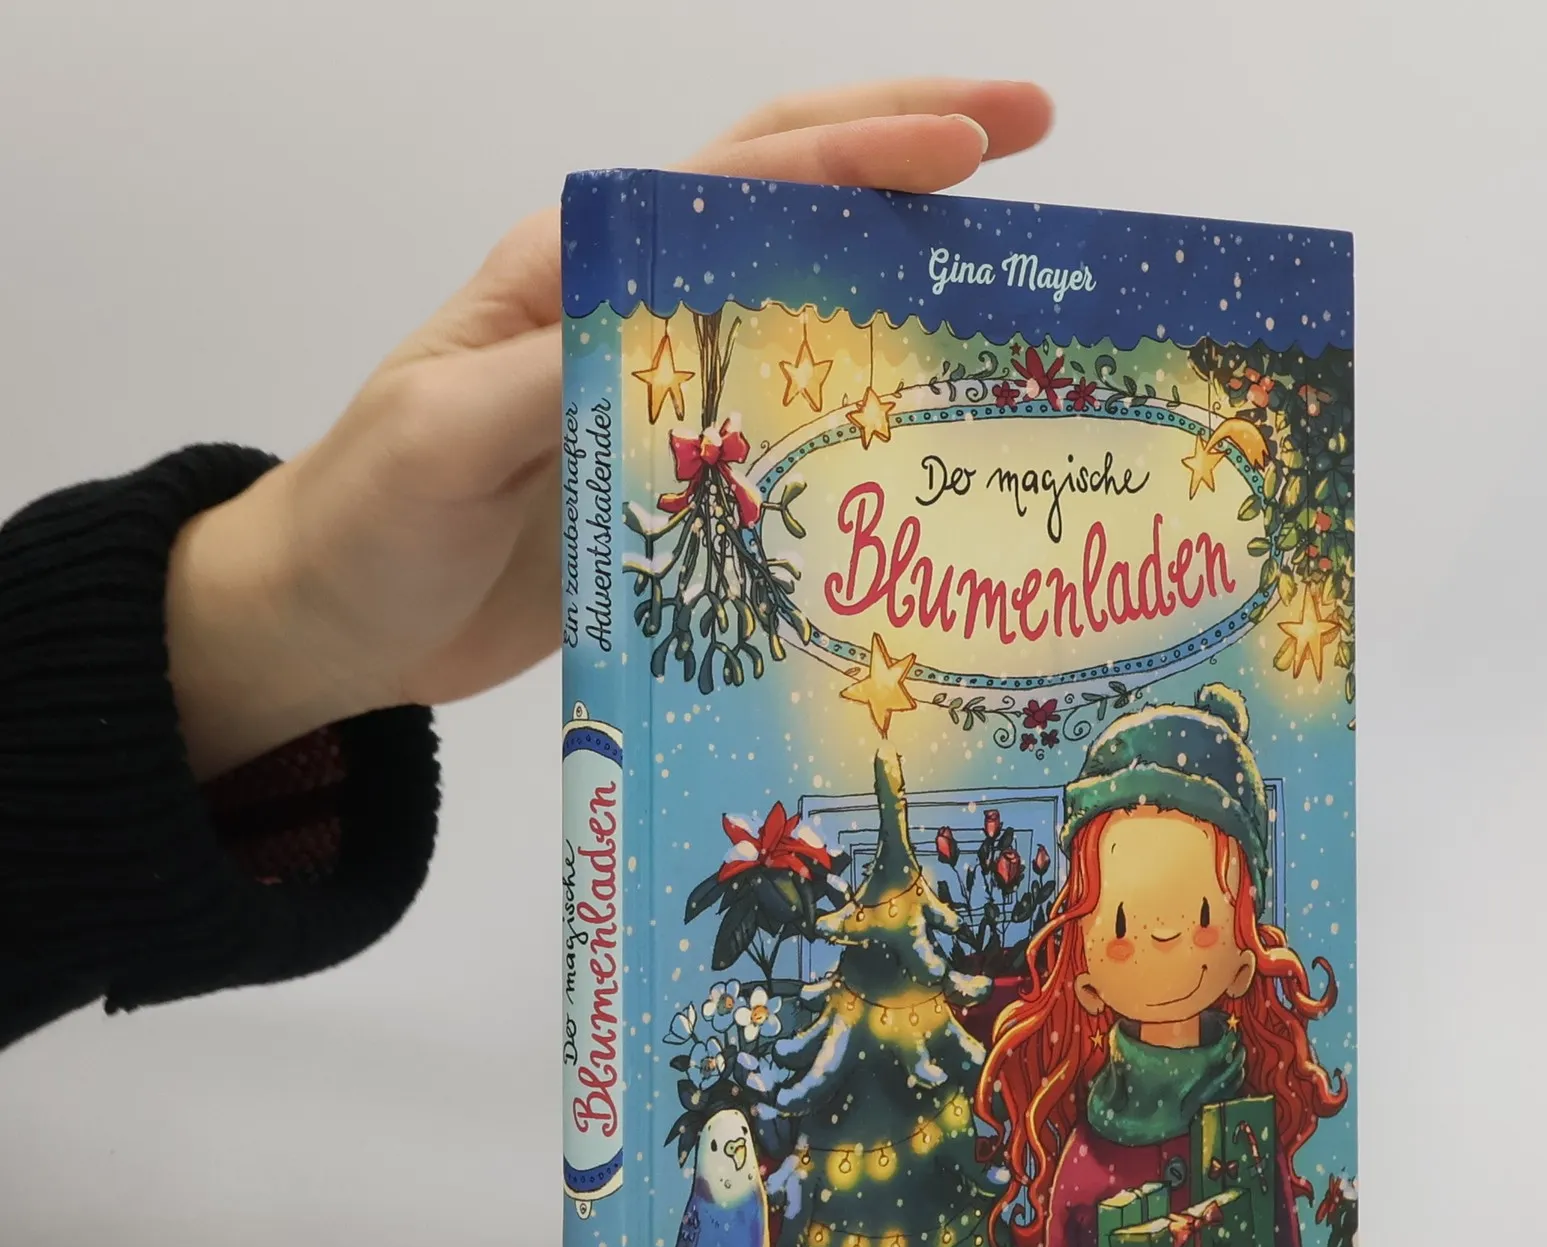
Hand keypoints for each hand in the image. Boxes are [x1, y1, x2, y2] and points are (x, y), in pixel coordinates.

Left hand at [165, 79, 1052, 779]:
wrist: (333, 624)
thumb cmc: (366, 521)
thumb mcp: (441, 437)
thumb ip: (556, 372)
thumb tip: (681, 330)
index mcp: (575, 270)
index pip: (738, 178)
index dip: (861, 150)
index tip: (976, 141)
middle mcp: (633, 311)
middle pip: (787, 202)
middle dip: (908, 156)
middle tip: (1032, 138)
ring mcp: (661, 395)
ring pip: (804, 305)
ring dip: (905, 275)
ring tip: (1013, 277)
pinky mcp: (675, 476)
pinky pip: (789, 425)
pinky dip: (865, 409)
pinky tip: (931, 430)